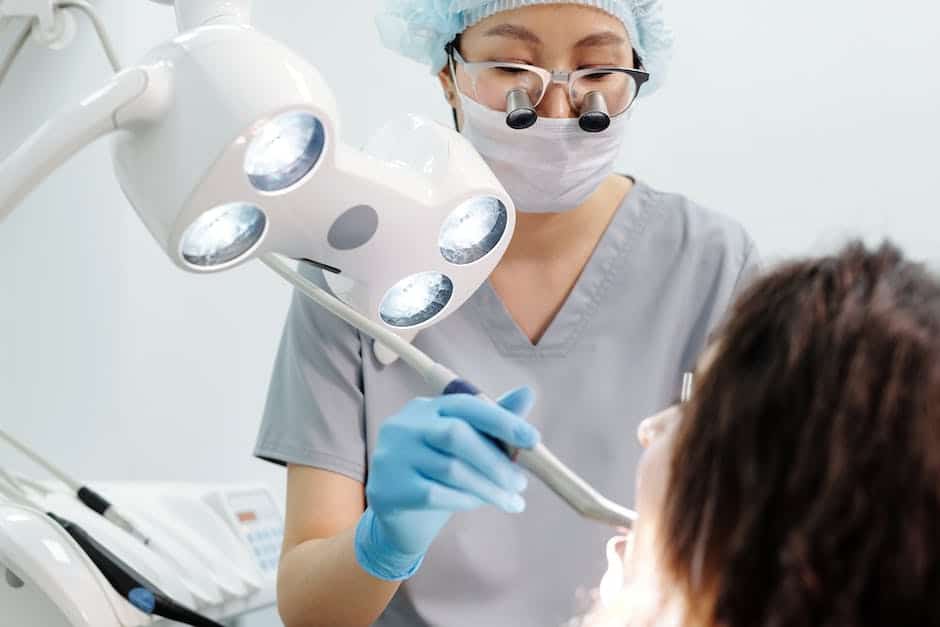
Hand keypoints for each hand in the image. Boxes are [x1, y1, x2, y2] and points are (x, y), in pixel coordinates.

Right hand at [354, 387, 539, 579]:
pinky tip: (479, 505)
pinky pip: (436, 493)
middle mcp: (403, 426)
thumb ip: (492, 423)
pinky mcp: (389, 489)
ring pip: (450, 468)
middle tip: (521, 483)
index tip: (534, 439)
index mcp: (424, 408)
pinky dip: (465, 500)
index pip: (465, 404)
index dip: (501, 420)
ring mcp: (392, 457)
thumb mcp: (466, 448)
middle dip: (495, 460)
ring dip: (489, 487)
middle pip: (456, 435)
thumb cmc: (438, 476)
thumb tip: (528, 392)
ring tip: (510, 500)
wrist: (399, 521)